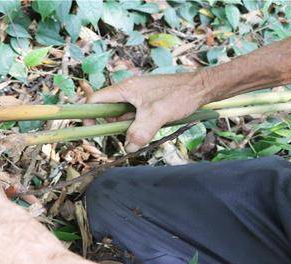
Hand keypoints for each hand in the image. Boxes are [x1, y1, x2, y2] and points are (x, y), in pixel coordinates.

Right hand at [87, 71, 211, 151]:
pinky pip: (135, 114)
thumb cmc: (179, 95)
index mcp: (125, 88)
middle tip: (125, 133)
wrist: (201, 87)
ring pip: (123, 113)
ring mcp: (139, 95)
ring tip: (143, 130)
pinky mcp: (148, 100)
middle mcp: (129, 89)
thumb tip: (129, 148)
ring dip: (128, 125)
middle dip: (112, 124)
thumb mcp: (157, 116)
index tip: (91, 129)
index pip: (95, 99)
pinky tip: (151, 126)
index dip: (89, 114)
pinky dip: (138, 123)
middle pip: (108, 109)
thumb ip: (140, 132)